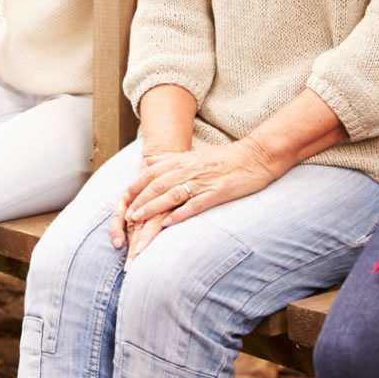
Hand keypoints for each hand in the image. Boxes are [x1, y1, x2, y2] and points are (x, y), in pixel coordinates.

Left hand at [110, 141, 279, 266]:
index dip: (136, 186)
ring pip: (172, 194)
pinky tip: (169, 222)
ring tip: (139, 219)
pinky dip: (180, 212)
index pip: (152, 173)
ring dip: (153, 207)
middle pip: (158, 184)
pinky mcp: (217, 191)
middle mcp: (189, 169)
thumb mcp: (195, 155)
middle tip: (126, 216)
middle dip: (140, 200)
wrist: (256, 156)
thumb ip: (171, 159)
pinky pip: (195, 203)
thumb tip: (148, 161)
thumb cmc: (226, 158)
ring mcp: (203, 180)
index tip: (122, 199)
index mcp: (183, 160)